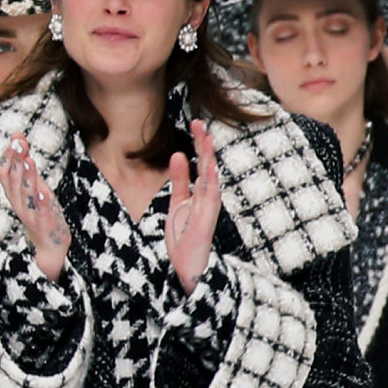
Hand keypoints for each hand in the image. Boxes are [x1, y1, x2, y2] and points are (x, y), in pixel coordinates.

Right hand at [0, 132, 68, 281]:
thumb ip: (27, 166)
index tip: (17, 137)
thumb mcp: (33, 187)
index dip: (10, 155)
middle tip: (19, 143)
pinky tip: (43, 193)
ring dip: (27, 177)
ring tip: (29, 161)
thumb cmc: (41, 212)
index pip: (6, 173)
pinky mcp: (44, 223)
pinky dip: (41, 203)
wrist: (48, 246)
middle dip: (16, 161)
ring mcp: (31, 214)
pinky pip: (41, 212)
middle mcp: (19, 203)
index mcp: (15, 194)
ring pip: (26, 194)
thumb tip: (19, 139)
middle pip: (14, 180)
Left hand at [164, 120, 222, 291]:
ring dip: (208, 158)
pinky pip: (210, 199)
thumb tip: (176, 154)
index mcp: (200, 191)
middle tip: (198, 122)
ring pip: (210, 177)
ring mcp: (209, 207)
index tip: (195, 123)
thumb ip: (179, 180)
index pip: (200, 162)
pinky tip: (210, 168)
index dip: (198, 143)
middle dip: (203, 144)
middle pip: (207, 165)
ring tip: (206, 138)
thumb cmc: (185, 235)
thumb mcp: (177, 202)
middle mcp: (208, 196)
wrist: (188, 265)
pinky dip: (211, 183)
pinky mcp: (206, 220)